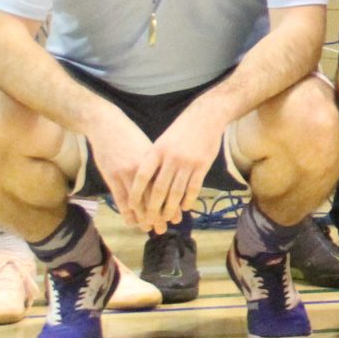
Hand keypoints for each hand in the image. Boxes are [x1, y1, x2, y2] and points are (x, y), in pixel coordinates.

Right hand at [83, 111, 161, 231]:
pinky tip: (131, 222)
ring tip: (148, 229)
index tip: (177, 217)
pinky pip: (121, 199)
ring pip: (138, 201)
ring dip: (143, 217)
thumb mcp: (148, 148)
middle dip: (159, 215)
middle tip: (164, 229)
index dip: (172, 204)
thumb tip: (169, 182)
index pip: (167, 188)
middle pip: (154, 197)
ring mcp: (126, 173)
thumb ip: (158, 165)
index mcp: (156, 161)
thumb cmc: (130, 135)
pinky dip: (127, 212)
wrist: (107, 124)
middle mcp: (143, 169)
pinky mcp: (112, 176)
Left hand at [127, 103, 226, 231]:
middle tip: (149, 222)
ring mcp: (187, 162)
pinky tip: (184, 208)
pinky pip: (193, 188)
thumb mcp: (163, 140)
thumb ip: (155, 159)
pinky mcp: (202, 165)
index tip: (132, 206)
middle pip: (158, 189)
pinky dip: (188, 200)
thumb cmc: (182, 128)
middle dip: (152, 208)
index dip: (136, 193)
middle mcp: (171, 158)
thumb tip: (145, 180)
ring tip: (166, 218)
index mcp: (157, 150)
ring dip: (170, 209)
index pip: (142, 176)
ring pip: (176, 192)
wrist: (207, 116)